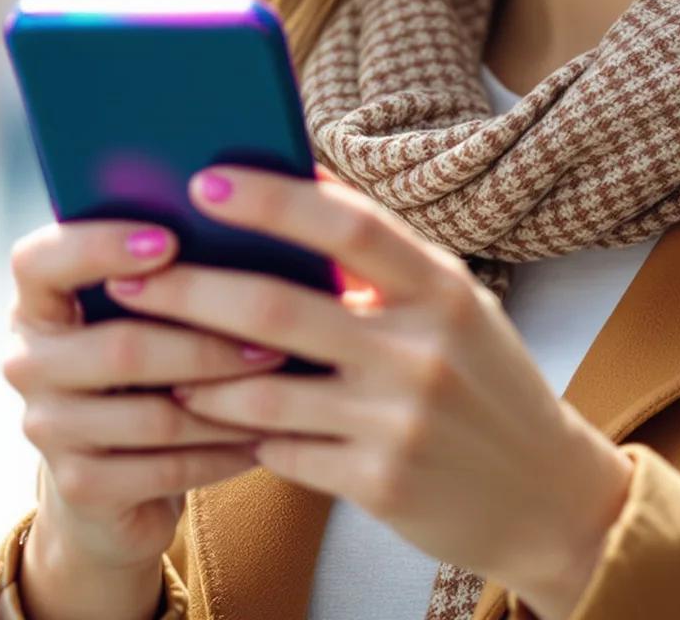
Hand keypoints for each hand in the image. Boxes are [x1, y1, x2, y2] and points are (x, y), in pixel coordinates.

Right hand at [2, 218, 288, 611]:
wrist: (113, 484)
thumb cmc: (142, 373)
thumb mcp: (134, 319)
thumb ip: (161, 277)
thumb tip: (242, 224)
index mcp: (35, 305)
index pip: (38, 261)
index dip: (98, 246)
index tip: (171, 239)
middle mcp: (26, 363)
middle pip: (119, 347)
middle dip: (205, 342)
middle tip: (270, 336)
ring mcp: (46, 428)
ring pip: (153, 414)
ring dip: (226, 402)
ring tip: (281, 389)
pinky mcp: (78, 485)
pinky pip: (166, 468)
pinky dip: (222, 453)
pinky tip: (263, 439)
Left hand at [110, 168, 633, 617]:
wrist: (551, 500)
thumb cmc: (482, 383)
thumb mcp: (452, 309)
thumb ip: (379, 264)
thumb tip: (289, 183)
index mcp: (440, 289)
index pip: (346, 226)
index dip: (271, 200)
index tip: (203, 180)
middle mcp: (422, 350)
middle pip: (276, 310)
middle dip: (188, 292)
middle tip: (127, 280)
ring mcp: (400, 422)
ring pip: (262, 392)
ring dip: (196, 376)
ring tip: (153, 360)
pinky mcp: (381, 485)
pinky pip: (282, 451)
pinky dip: (242, 433)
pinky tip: (214, 420)